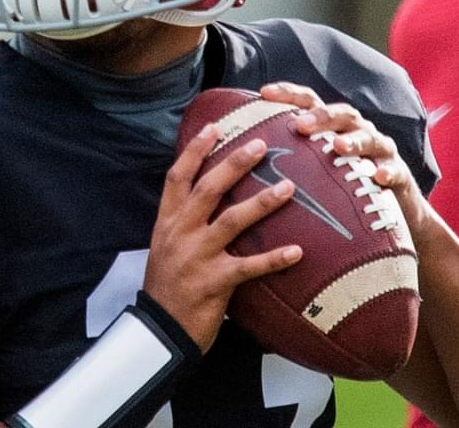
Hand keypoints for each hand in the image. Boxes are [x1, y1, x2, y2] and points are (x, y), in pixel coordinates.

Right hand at [144, 123, 302, 351]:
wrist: (160, 329)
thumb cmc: (167, 286)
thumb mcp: (165, 247)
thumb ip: (184, 222)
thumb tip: (208, 196)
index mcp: (166, 222)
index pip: (178, 177)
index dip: (195, 151)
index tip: (215, 127)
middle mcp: (179, 233)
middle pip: (207, 189)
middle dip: (234, 164)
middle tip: (260, 145)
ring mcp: (196, 257)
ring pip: (232, 221)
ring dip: (262, 202)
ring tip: (289, 187)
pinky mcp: (214, 282)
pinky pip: (249, 267)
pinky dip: (274, 258)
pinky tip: (298, 251)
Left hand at [260, 82, 426, 236]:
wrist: (388, 210)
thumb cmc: (338, 183)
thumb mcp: (311, 165)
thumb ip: (285, 153)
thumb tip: (236, 149)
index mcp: (331, 125)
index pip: (308, 101)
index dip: (287, 94)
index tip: (263, 92)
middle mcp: (356, 130)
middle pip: (340, 113)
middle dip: (320, 116)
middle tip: (300, 124)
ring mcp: (379, 150)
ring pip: (369, 138)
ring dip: (353, 141)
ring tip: (338, 147)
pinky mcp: (398, 174)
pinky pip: (394, 171)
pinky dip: (386, 171)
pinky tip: (377, 177)